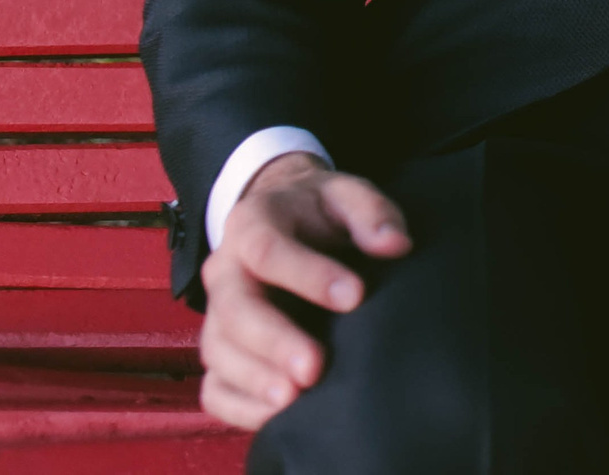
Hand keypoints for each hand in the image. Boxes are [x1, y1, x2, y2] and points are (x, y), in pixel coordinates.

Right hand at [199, 152, 410, 430]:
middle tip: (314, 368)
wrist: (282, 214)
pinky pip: (214, 385)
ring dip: (255, 379)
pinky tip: (275, 415)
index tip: (355, 296)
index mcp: (253, 224)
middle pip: (236, 309)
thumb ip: (371, 213)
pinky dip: (238, 405)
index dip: (307, 275)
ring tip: (293, 400)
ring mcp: (218, 314)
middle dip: (274, 341)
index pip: (267, 250)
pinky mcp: (222, 349)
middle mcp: (225, 270)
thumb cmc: (319, 210)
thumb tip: (395, 244)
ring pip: (220, 350)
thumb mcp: (347, 193)